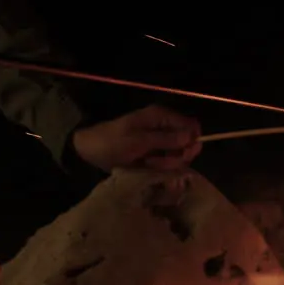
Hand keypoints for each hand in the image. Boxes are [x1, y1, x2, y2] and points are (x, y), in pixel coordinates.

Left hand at [71, 104, 201, 172]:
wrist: (91, 151)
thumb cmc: (112, 142)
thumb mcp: (138, 141)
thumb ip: (166, 139)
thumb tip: (192, 138)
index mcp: (162, 117)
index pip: (193, 126)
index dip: (192, 141)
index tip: (182, 153)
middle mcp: (166, 127)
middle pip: (189, 143)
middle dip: (177, 156)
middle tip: (157, 161)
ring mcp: (162, 141)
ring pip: (180, 155)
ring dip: (166, 163)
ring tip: (147, 163)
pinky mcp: (157, 153)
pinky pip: (169, 162)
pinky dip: (161, 167)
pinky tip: (146, 166)